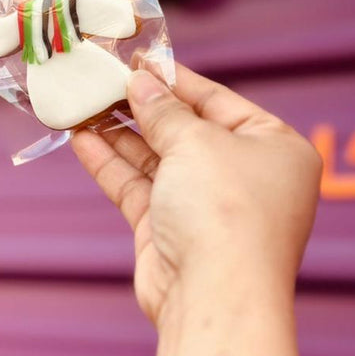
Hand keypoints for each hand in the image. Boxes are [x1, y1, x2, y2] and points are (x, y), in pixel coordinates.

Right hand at [72, 63, 321, 328]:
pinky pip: (138, 186)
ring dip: (118, 133)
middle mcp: (244, 176)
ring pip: (155, 158)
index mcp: (273, 148)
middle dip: (141, 106)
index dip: (174, 79)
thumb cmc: (226, 209)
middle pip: (184, 129)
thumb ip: (163, 110)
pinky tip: (81, 138)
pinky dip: (110, 163)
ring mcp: (206, 206)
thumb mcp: (196, 141)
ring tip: (83, 104)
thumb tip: (139, 82)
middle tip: (101, 80)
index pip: (218, 100)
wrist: (214, 296)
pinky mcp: (171, 230)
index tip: (136, 59)